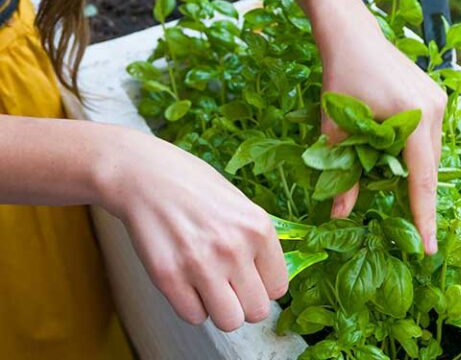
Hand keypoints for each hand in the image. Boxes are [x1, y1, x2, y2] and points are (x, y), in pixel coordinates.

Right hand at [95, 128, 287, 330]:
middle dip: (244, 303)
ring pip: (229, 321)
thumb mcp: (240, 205)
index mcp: (258, 228)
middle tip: (229, 286)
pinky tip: (186, 282)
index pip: (278, 288)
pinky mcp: (168, 277)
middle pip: (257, 311)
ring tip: (208, 286)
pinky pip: (194, 317)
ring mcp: (201, 264)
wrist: (144, 175)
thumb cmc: (193, 186)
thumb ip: (257, 242)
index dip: (263, 286)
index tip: (250, 278)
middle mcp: (234, 248)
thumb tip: (269, 279)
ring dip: (219, 309)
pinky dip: (191, 305)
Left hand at [315, 12, 446, 254]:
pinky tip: (396, 159)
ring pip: (430, 153)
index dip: (424, 217)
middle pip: (429, 168)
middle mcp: (434, 109)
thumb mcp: (336, 128)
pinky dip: (414, 154)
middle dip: (417, 198)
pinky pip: (429, 137)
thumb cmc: (340, 76)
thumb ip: (342, 174)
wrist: (350, 33)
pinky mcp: (435, 95)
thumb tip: (338, 216)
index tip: (429, 248)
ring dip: (414, 173)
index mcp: (413, 117)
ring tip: (392, 187)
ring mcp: (438, 100)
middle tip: (408, 228)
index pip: (422, 179)